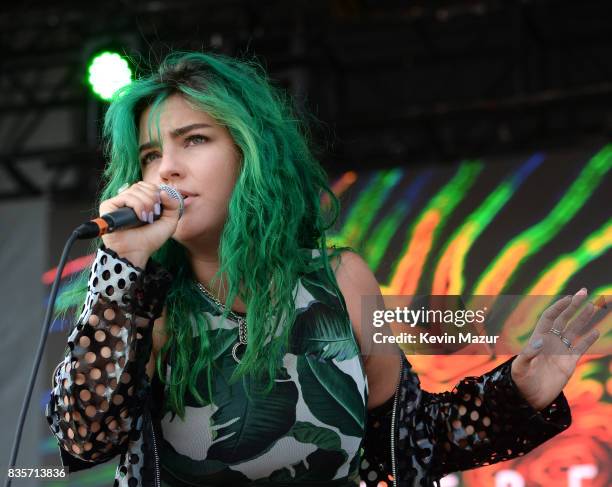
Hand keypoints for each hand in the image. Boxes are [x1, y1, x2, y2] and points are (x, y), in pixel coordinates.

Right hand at [100, 181, 180, 265]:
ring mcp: (117, 202)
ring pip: (135, 190)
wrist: (137, 252)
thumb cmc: (150, 238)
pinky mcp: (108, 205)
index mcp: (140, 200)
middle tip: (154, 214)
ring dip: (147, 204)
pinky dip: (138, 206)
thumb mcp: (169, 221)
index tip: (160, 208)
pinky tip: (140, 217)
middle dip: (153, 198)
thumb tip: (163, 191)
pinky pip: (127, 197)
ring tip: (147, 218)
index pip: (148, 185)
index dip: (157, 193)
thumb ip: (174, 204)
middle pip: (142, 185)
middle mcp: (128, 199)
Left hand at [511, 288, 599, 410]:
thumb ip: (528, 354)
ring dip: (584, 318)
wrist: (530, 397)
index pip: (550, 317)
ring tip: (594, 306)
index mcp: (538, 338)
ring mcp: (561, 351)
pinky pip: (580, 348)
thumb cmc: (521, 381)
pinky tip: (596, 331)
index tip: (569, 298)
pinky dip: (588, 340)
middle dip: (574, 306)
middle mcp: (551, 341)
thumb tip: (540, 341)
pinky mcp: (569, 363)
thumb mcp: (520, 367)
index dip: (559, 307)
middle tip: (584, 292)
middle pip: (564, 319)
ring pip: (575, 330)